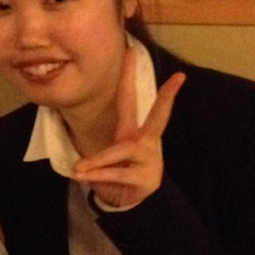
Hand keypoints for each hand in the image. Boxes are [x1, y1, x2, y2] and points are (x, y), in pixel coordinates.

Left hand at [71, 48, 184, 208]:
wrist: (133, 203)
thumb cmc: (120, 173)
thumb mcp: (109, 158)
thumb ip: (98, 151)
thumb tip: (77, 159)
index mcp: (135, 132)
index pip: (131, 100)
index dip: (129, 76)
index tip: (132, 51)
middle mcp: (146, 143)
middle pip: (159, 117)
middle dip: (167, 98)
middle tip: (178, 79)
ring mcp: (149, 160)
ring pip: (121, 152)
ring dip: (98, 160)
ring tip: (78, 169)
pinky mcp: (144, 178)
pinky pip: (116, 172)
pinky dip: (97, 174)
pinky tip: (82, 176)